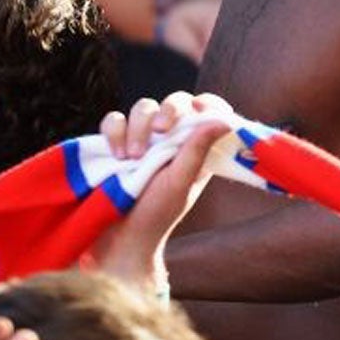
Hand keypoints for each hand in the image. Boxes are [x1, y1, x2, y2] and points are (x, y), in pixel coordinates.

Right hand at [91, 92, 232, 291]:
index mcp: (195, 149)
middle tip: (160, 131)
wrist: (118, 238)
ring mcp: (142, 139)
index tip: (200, 107)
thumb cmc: (156, 216)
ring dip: (137, 127)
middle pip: (175, 101)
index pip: (208, 111)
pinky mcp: (115, 143)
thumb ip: (197, 151)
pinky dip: (114, 132)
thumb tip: (225, 120)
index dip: (208, 104)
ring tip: (131, 158)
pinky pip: (114, 121)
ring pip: (143, 107)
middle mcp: (170, 140)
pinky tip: (115, 155)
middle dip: (168, 110)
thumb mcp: (180, 184)